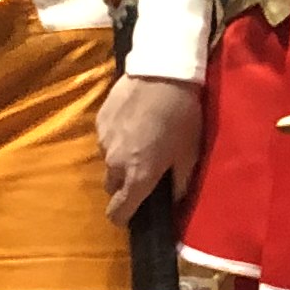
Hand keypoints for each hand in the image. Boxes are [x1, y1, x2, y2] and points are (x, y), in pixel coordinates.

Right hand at [97, 72, 202, 223]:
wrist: (162, 72)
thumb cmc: (181, 116)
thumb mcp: (190, 153)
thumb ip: (181, 183)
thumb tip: (176, 201)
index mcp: (138, 176)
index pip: (119, 211)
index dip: (123, 218)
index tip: (131, 215)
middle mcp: (115, 163)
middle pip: (112, 187)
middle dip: (123, 185)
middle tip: (143, 170)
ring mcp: (103, 140)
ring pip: (108, 161)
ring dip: (120, 158)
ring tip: (140, 140)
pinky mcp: (99, 120)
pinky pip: (106, 138)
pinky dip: (117, 137)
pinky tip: (133, 121)